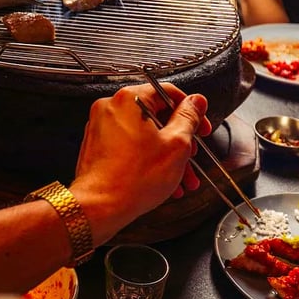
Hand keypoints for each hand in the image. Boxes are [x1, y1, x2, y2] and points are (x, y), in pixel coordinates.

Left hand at [69, 83, 210, 244]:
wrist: (100, 206)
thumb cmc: (134, 179)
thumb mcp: (176, 145)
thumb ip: (189, 118)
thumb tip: (196, 102)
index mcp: (129, 99)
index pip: (168, 92)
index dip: (191, 110)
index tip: (201, 126)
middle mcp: (110, 108)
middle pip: (156, 115)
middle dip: (180, 139)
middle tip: (192, 156)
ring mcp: (101, 127)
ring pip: (144, 134)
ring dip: (167, 154)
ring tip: (183, 177)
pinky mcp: (97, 145)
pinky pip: (129, 145)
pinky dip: (147, 158)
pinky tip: (163, 179)